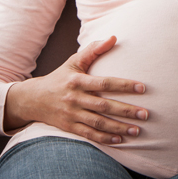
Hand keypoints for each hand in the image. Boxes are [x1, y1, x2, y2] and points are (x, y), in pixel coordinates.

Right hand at [3, 36, 147, 144]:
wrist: (32, 99)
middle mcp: (74, 98)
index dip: (124, 85)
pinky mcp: (68, 127)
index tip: (143, 88)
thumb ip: (94, 50)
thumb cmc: (60, 78)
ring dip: (119, 128)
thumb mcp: (73, 62)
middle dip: (126, 111)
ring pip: (98, 123)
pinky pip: (88, 135)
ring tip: (137, 130)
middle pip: (104, 106)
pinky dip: (104, 139)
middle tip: (145, 114)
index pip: (104, 83)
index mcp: (77, 80)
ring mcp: (71, 114)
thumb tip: (114, 37)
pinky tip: (120, 140)